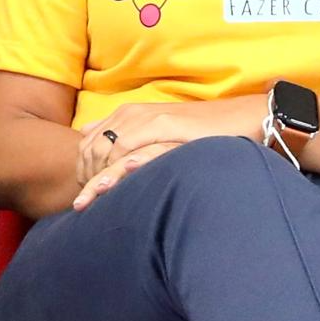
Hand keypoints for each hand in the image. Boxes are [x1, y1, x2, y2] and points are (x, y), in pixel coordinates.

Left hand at [68, 95, 269, 210]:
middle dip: (85, 178)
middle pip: (96, 147)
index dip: (81, 169)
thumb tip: (88, 133)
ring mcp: (152, 121)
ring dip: (100, 177)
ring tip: (89, 200)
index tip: (83, 194)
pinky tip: (121, 178)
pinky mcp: (170, 128)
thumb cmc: (199, 132)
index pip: (89, 142)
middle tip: (82, 205)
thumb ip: (125, 132)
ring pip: (114, 150)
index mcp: (128, 115)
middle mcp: (135, 115)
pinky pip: (140, 148)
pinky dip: (127, 164)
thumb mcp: (158, 131)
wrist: (238, 118)